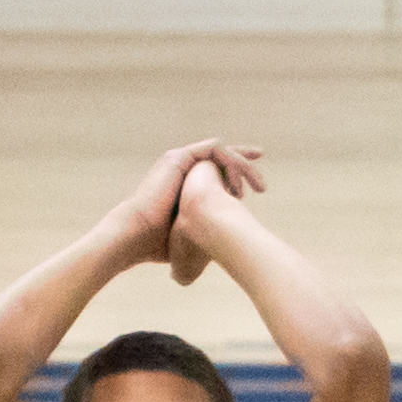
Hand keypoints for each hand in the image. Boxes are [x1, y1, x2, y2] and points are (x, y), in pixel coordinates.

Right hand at [118, 138, 265, 273]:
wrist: (139, 235)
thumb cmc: (160, 243)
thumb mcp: (191, 236)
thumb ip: (206, 235)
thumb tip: (223, 252)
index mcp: (182, 182)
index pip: (214, 170)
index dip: (235, 174)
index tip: (254, 188)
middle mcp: (181, 167)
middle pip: (220, 155)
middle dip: (243, 159)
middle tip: (262, 170)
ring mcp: (179, 159)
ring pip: (221, 151)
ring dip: (242, 165)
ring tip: (258, 187)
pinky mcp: (180, 158)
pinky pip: (214, 149)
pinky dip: (231, 160)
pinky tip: (239, 182)